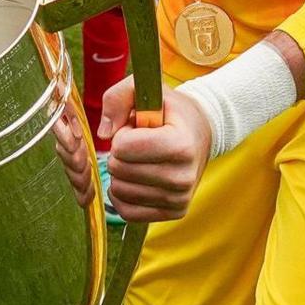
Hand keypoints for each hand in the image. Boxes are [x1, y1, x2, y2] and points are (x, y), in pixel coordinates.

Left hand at [96, 77, 210, 222]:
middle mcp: (182, 177)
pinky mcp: (175, 212)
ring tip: (142, 158)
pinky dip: (123, 195)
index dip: (123, 134)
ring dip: (122, 173)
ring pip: (119, 191)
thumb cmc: (169, 112)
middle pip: (118, 170)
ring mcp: (179, 198)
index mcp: (180, 144)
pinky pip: (127, 211)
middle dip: (120, 153)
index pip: (123, 147)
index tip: (138, 128)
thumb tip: (104, 134)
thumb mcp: (147, 91)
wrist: (200, 133)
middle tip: (139, 143)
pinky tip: (135, 179)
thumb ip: (117, 98)